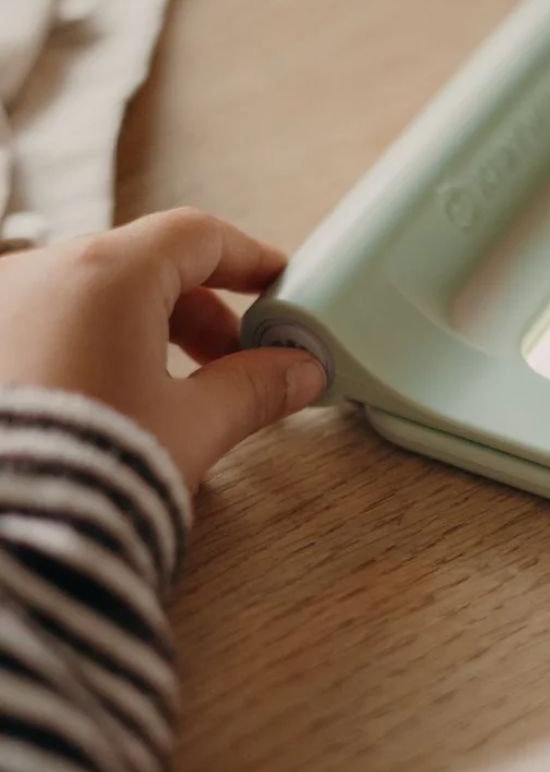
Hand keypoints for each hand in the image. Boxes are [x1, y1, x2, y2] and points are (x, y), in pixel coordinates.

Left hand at [0, 208, 325, 489]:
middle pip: (145, 266)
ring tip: (179, 391)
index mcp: (106, 276)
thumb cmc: (91, 470)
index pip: (195, 236)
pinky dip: (97, 344)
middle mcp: (39, 273)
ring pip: (94, 296)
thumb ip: (253, 388)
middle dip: (203, 311)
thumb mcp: (194, 426)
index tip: (277, 283)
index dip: (248, 257)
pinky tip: (116, 398)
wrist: (5, 535)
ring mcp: (0, 307)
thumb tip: (299, 372)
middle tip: (239, 361)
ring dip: (149, 329)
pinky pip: (51, 323)